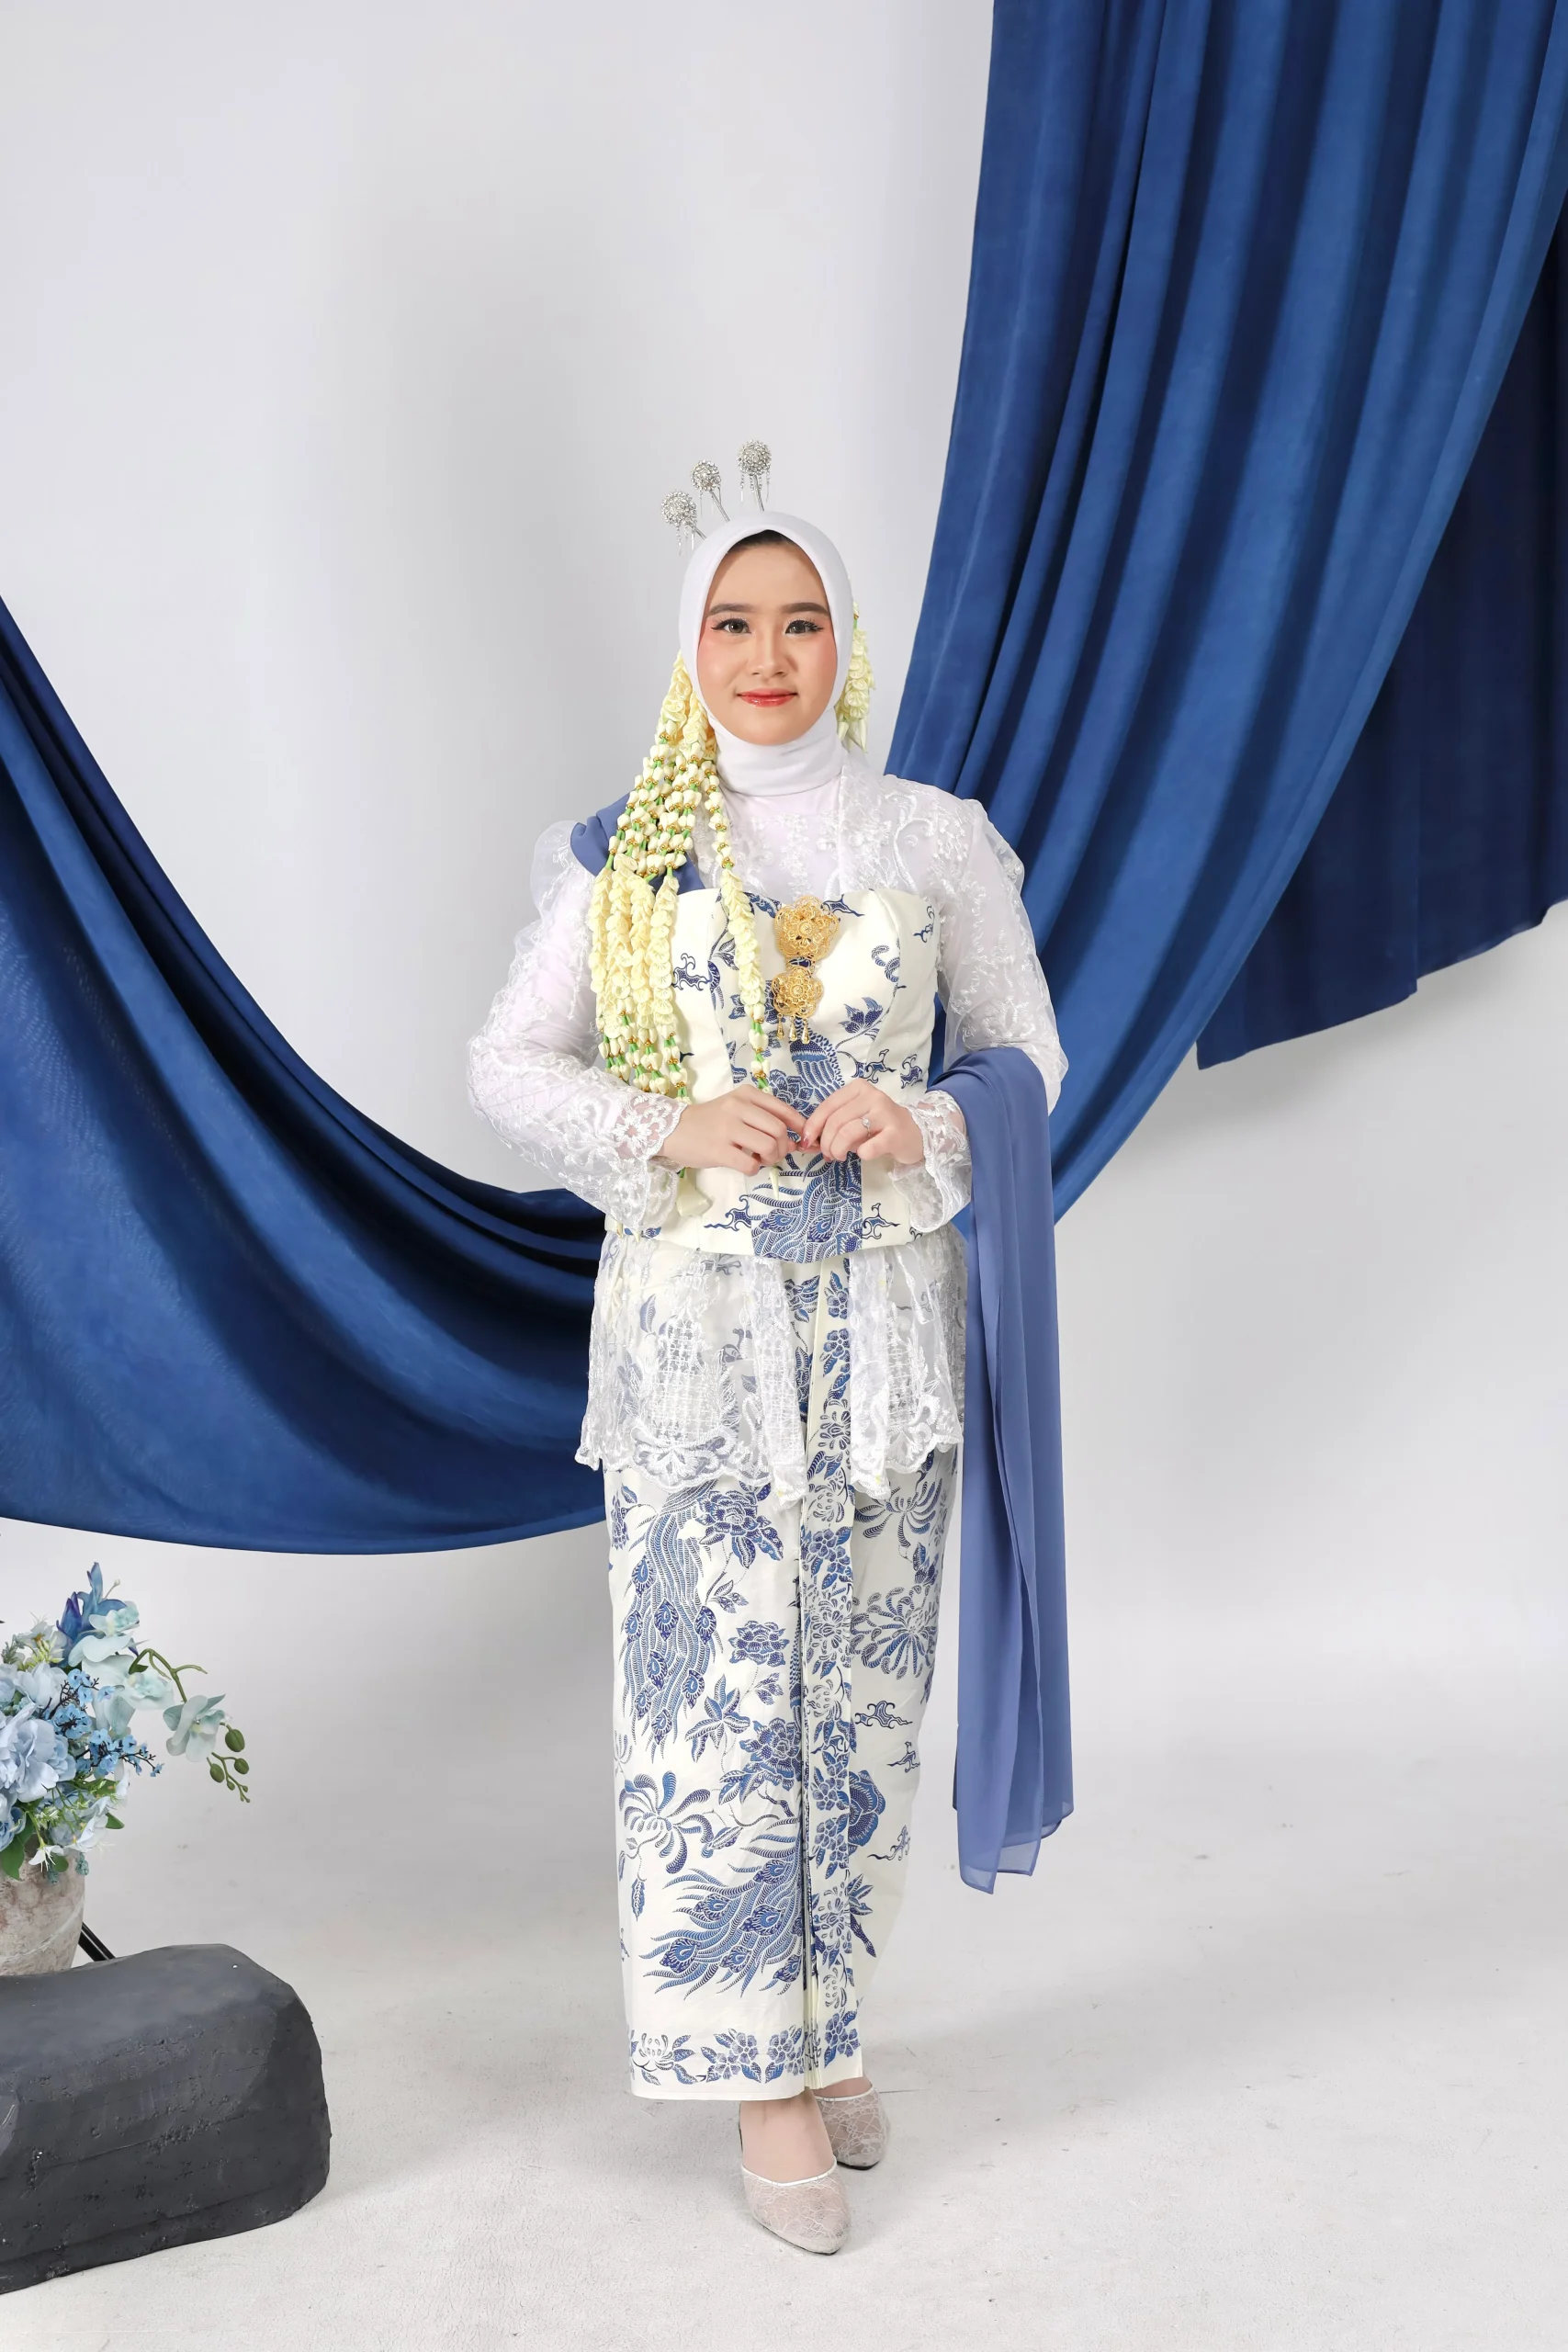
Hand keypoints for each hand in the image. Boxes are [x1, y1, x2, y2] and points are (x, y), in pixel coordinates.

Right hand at [658, 1084, 805, 1173]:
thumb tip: (794, 1142)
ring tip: (760, 1159)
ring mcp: (728, 1129)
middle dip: (783, 1147)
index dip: (799, 1128)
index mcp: (746, 1094)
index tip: (801, 1140)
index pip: (784, 1110)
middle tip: (774, 1154)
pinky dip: (754, 1169)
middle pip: (779, 1130)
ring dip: (771, 1159)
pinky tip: (747, 1166)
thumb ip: (765, 1121)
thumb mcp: (737, 1109)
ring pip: (768, 1146)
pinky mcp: (718, 1150)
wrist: (673, 1130)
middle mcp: (738, 1107)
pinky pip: (750, 1164)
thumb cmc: (710, 1121)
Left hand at [799, 1077, 923, 1167]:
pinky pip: (868, 1148)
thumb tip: (808, 1140)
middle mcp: (872, 1096)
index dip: (812, 1126)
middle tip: (828, 1154)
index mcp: (859, 1088)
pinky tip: (864, 1155)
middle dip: (825, 1142)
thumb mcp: (855, 1118)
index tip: (806, 1142)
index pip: (827, 1106)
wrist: (916, 1134)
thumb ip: (833, 1124)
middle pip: (835, 1121)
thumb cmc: (880, 1126)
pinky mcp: (895, 1134)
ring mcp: (885, 1114)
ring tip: (839, 1156)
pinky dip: (861, 1155)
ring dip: (838, 1149)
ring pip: (848, 1133)